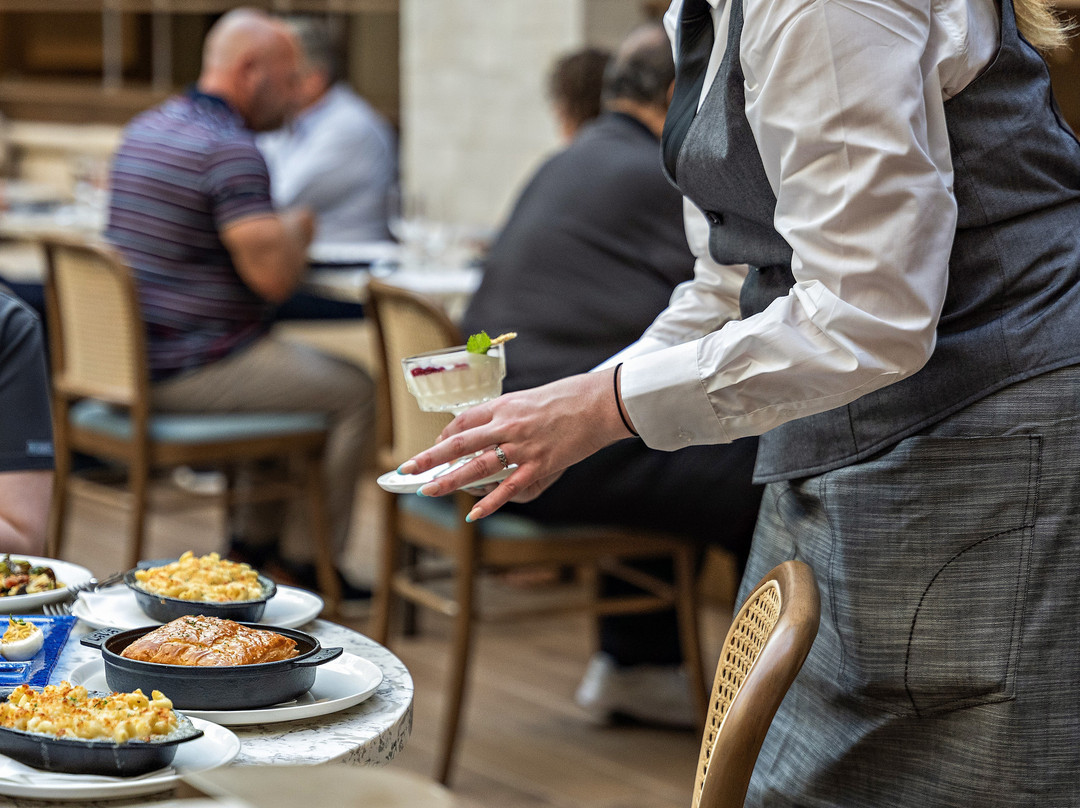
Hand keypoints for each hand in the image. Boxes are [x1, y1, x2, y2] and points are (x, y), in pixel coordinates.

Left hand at [398, 369, 630, 519]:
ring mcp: (522, 447)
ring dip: (450, 480)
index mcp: (503, 406)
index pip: (463, 421)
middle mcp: (507, 425)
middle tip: (407, 468)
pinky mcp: (540, 465)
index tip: (434, 448)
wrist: (599, 403)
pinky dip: (489, 503)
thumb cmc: (566, 399)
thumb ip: (505, 416)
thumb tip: (484, 431)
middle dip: (430, 457)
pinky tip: (473, 513)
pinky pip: (509, 488)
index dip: (444, 436)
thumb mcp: (528, 399)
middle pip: (459, 443)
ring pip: (477, 467)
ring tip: (428, 490)